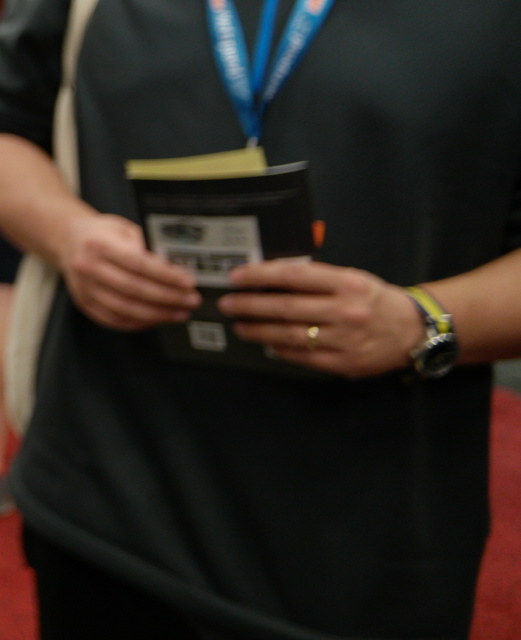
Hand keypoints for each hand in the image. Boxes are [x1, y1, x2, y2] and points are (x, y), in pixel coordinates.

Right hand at [53, 212, 200, 331]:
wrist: (68, 241)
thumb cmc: (100, 234)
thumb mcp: (123, 228)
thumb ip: (144, 245)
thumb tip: (170, 269)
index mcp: (99, 244)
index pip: (137, 264)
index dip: (166, 275)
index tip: (187, 282)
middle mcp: (88, 267)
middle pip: (133, 289)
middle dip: (167, 298)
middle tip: (190, 301)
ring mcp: (84, 288)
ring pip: (124, 309)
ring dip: (156, 314)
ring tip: (178, 313)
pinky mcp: (84, 303)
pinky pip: (113, 319)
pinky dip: (137, 323)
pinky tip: (155, 319)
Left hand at [220, 260, 425, 377]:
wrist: (413, 330)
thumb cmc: (374, 299)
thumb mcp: (350, 278)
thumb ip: (315, 279)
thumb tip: (268, 278)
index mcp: (346, 283)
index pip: (293, 276)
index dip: (259, 275)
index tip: (235, 277)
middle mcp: (346, 310)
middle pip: (285, 307)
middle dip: (248, 306)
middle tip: (225, 304)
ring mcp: (345, 339)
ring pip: (290, 335)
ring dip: (257, 331)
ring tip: (238, 326)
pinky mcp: (345, 364)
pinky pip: (303, 357)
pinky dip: (280, 350)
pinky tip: (266, 344)